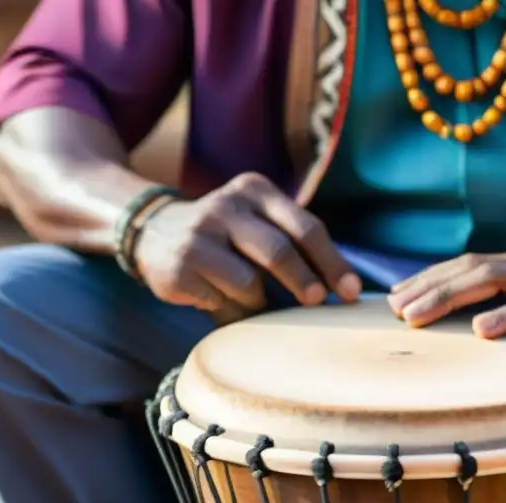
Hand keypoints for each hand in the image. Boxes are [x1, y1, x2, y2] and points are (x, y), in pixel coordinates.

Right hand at [133, 172, 361, 314]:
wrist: (154, 231)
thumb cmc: (226, 237)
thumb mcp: (258, 223)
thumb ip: (293, 244)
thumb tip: (344, 290)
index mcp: (255, 190)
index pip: (305, 226)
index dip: (332, 262)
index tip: (351, 291)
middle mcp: (226, 206)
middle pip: (278, 250)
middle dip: (304, 281)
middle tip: (318, 303)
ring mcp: (199, 234)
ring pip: (248, 282)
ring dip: (258, 302)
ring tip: (253, 303)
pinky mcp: (180, 264)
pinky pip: (220, 299)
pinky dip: (229, 309)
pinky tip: (216, 298)